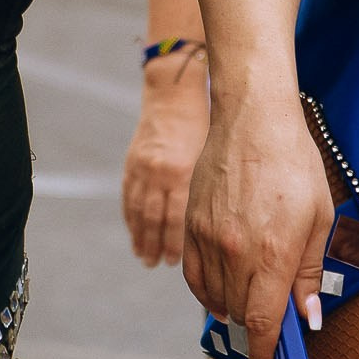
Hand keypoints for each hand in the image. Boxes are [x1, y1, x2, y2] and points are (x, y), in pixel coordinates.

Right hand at [122, 59, 207, 266]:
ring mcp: (143, 168)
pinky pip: (129, 197)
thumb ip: (217, 186)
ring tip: (146, 258)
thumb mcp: (217, 152)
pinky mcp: (132, 162)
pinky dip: (131, 219)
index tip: (177, 262)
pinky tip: (135, 234)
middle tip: (160, 266)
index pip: (178, 219)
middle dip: (157, 246)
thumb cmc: (206, 120)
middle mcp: (161, 171)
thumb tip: (228, 223)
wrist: (174, 92)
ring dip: (142, 238)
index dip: (177, 244)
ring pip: (140, 211)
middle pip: (156, 220)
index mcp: (185, 170)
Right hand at [183, 95, 332, 358]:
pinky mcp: (190, 225)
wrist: (251, 118)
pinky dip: (208, 290)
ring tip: (254, 300)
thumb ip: (311, 272)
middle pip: (242, 316)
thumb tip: (307, 318)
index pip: (265, 325)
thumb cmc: (293, 163)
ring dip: (236, 309)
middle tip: (273, 335)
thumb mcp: (319, 217)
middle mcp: (236, 252)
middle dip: (259, 333)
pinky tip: (224, 289)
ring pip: (217, 298)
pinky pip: (193, 275)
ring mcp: (208, 239)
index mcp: (274, 253)